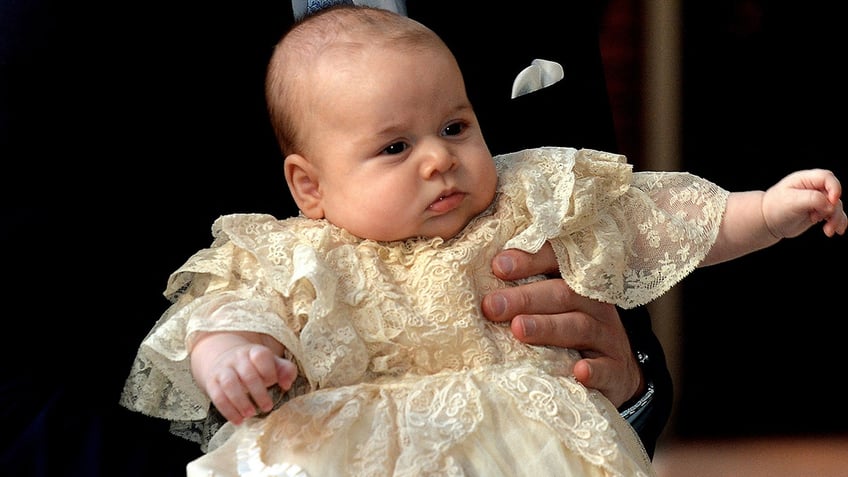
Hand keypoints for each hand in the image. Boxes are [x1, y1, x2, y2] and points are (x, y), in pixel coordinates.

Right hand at [190, 331, 297, 424]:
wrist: (225, 359)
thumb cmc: (255, 366)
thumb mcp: (272, 363)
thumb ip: (286, 370)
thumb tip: (287, 384)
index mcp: (254, 352)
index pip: (261, 356)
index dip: (269, 371)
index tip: (276, 384)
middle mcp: (237, 358)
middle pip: (247, 373)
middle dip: (258, 392)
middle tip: (267, 407)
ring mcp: (223, 370)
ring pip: (230, 384)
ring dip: (241, 402)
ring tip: (251, 414)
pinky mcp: (212, 382)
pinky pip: (217, 396)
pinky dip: (228, 410)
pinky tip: (238, 420)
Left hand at [481, 244, 642, 407]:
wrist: (616, 372)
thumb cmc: (569, 329)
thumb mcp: (553, 305)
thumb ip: (523, 290)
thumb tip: (479, 280)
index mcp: (576, 282)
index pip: (557, 261)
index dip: (529, 260)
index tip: (497, 266)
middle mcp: (595, 304)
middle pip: (563, 294)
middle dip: (525, 298)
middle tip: (491, 306)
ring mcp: (608, 337)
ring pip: (579, 326)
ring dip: (548, 327)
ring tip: (518, 329)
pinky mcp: (616, 371)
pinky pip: (606, 369)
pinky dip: (594, 371)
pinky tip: (579, 371)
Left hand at [764, 168, 846, 237]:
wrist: (767, 221)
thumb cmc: (775, 208)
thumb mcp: (791, 201)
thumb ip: (813, 199)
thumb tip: (831, 205)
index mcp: (805, 179)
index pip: (827, 177)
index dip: (834, 188)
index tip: (832, 203)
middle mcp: (814, 187)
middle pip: (834, 194)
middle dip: (834, 208)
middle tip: (820, 220)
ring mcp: (818, 199)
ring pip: (836, 207)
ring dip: (836, 219)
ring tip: (828, 231)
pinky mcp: (820, 211)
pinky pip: (836, 215)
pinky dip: (839, 223)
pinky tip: (837, 231)